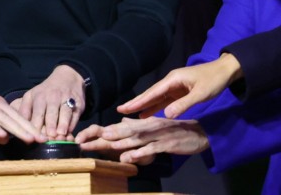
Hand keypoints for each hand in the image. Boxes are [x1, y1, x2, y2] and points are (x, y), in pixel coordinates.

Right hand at [0, 71, 42, 144]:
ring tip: (31, 139)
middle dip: (30, 129)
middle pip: (15, 118)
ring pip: (4, 119)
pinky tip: (3, 136)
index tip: (42, 137)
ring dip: (18, 129)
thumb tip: (4, 140)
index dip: (30, 127)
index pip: (16, 117)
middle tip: (44, 139)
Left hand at [15, 65, 84, 138]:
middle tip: (49, 136)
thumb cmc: (46, 92)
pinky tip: (70, 131)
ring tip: (60, 134)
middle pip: (51, 113)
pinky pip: (75, 114)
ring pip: (65, 112)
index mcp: (39, 97)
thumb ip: (23, 110)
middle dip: (49, 125)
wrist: (67, 77)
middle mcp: (53, 98)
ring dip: (62, 123)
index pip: (37, 113)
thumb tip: (14, 125)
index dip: (36, 125)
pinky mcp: (78, 103)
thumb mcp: (31, 96)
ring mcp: (66, 99)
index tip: (34, 136)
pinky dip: (73, 123)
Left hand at [75, 116, 208, 164]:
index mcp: (143, 124)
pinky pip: (151, 149)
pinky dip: (139, 153)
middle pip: (123, 132)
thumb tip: (121, 126)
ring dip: (119, 141)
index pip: (118, 128)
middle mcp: (148, 127)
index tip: (82, 137)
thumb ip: (137, 128)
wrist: (198, 132)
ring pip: (135, 138)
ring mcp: (157, 135)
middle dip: (104, 136)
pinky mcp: (166, 144)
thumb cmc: (174, 131)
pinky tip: (129, 156)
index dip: (101, 132)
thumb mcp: (154, 129)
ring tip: (105, 143)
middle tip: (85, 140)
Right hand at [117, 53, 242, 118]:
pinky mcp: (179, 92)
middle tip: (120, 110)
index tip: (125, 107)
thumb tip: (166, 115)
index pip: (153, 92)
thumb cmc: (214, 81)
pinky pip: (164, 101)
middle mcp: (171, 82)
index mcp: (173, 80)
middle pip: (151, 94)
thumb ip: (184, 104)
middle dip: (136, 102)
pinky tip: (147, 114)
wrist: (225, 71)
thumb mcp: (200, 94)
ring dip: (144, 106)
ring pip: (156, 98)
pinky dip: (155, 107)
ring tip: (130, 114)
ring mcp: (175, 87)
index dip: (139, 101)